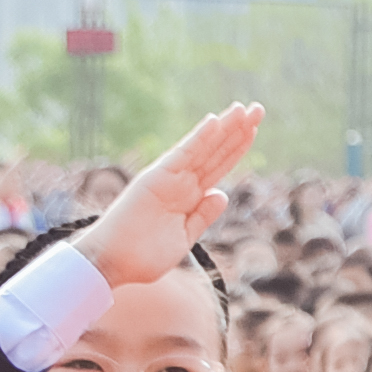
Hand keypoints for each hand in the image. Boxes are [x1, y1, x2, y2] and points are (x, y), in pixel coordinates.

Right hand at [80, 105, 265, 283]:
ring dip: (224, 128)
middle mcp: (181, 183)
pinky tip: (215, 122)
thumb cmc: (144, 256)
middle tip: (258, 108)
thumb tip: (222, 194)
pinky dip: (198, 138)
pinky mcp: (156, 178)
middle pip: (215, 152)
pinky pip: (182, 155)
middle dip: (237, 131)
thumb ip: (203, 215)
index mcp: (189, 197)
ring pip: (203, 149)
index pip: (218, 167)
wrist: (113, 264)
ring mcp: (169, 178)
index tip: (254, 129)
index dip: (237, 148)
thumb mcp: (184, 237)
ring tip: (244, 109)